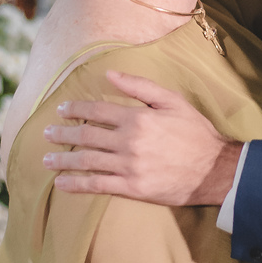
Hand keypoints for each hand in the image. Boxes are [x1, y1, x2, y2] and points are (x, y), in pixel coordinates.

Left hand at [44, 71, 241, 204]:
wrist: (215, 169)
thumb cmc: (196, 132)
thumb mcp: (173, 101)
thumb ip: (140, 86)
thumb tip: (110, 74)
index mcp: (138, 118)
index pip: (97, 110)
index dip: (76, 109)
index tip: (60, 109)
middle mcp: (129, 141)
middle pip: (87, 136)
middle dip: (63, 134)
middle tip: (46, 134)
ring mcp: (129, 166)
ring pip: (87, 161)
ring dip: (64, 160)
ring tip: (47, 159)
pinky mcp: (133, 188)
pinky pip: (98, 186)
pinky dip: (77, 185)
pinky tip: (62, 184)